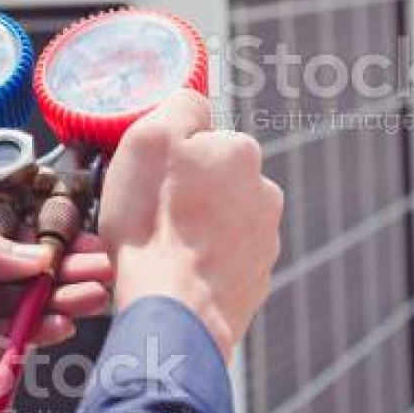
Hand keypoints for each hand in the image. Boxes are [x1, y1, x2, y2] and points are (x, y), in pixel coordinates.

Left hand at [0, 215, 113, 399]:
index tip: (80, 239)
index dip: (44, 237)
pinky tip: (58, 325)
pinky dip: (28, 335)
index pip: (3, 233)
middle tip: (100, 269)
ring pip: (14, 306)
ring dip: (54, 302)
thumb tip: (28, 256)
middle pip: (16, 271)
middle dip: (60, 270)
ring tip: (90, 297)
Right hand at [98, 89, 283, 359]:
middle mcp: (265, 192)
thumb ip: (180, 106)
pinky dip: (201, 264)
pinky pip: (222, 261)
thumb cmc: (154, 224)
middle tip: (150, 215)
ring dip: (195, 229)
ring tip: (162, 248)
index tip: (148, 179)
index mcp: (241, 152)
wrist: (174, 311)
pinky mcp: (256, 281)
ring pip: (219, 221)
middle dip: (185, 193)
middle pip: (213, 180)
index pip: (201, 138)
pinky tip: (177, 273)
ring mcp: (265, 240)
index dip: (168, 157)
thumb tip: (194, 102)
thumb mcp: (149, 138)